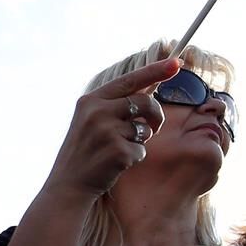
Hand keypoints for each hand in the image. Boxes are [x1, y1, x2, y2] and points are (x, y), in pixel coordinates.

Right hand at [44, 59, 178, 201]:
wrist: (69, 182)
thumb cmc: (85, 150)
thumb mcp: (91, 120)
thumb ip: (115, 104)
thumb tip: (148, 89)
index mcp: (91, 100)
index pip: (129, 80)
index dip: (155, 71)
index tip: (176, 62)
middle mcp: (97, 111)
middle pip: (145, 102)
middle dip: (156, 114)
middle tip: (155, 125)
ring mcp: (107, 131)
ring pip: (145, 128)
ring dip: (141, 140)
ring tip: (121, 148)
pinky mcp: (118, 151)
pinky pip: (142, 150)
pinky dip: (135, 158)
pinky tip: (117, 163)